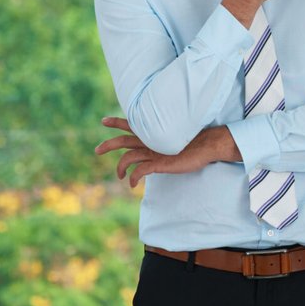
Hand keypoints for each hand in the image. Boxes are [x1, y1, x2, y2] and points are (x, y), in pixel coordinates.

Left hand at [94, 118, 236, 184]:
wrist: (208, 145)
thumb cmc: (196, 140)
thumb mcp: (176, 136)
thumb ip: (165, 137)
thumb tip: (160, 141)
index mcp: (153, 131)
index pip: (130, 124)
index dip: (116, 122)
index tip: (104, 121)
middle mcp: (150, 140)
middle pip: (122, 141)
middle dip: (107, 145)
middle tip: (97, 151)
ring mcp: (153, 152)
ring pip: (127, 159)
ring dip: (120, 168)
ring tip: (119, 176)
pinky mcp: (158, 163)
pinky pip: (139, 172)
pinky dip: (133, 178)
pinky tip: (133, 184)